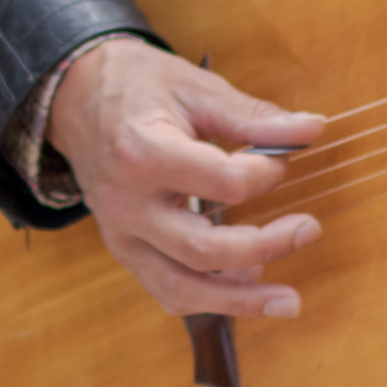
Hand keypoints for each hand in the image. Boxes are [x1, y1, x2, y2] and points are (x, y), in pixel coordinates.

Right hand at [46, 35, 326, 319]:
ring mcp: (120, 233)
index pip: (224, 182)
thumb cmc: (136, 85)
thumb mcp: (194, 86)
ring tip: (288, 301)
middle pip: (204, 249)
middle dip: (268, 245)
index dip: (267, 173)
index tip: (281, 154)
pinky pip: (166, 290)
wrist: (73, 96)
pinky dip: (209, 298)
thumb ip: (252, 116)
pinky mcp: (123, 248)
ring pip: (182, 289)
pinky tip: (246, 283)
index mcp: (143, 152)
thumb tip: (313, 129)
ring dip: (240, 300)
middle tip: (310, 229)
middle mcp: (127, 203)